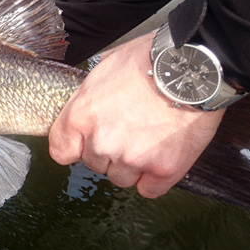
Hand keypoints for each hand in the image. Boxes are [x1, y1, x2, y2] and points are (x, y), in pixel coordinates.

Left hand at [49, 32, 225, 197]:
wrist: (189, 66)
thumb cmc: (146, 60)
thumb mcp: (102, 70)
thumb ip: (88, 98)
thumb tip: (86, 108)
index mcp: (80, 117)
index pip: (60, 151)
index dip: (74, 146)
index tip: (85, 142)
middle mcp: (102, 143)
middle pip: (94, 164)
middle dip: (107, 151)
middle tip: (128, 129)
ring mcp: (133, 158)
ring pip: (121, 178)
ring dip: (130, 165)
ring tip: (148, 139)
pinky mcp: (164, 169)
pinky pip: (148, 189)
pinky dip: (153, 178)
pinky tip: (160, 158)